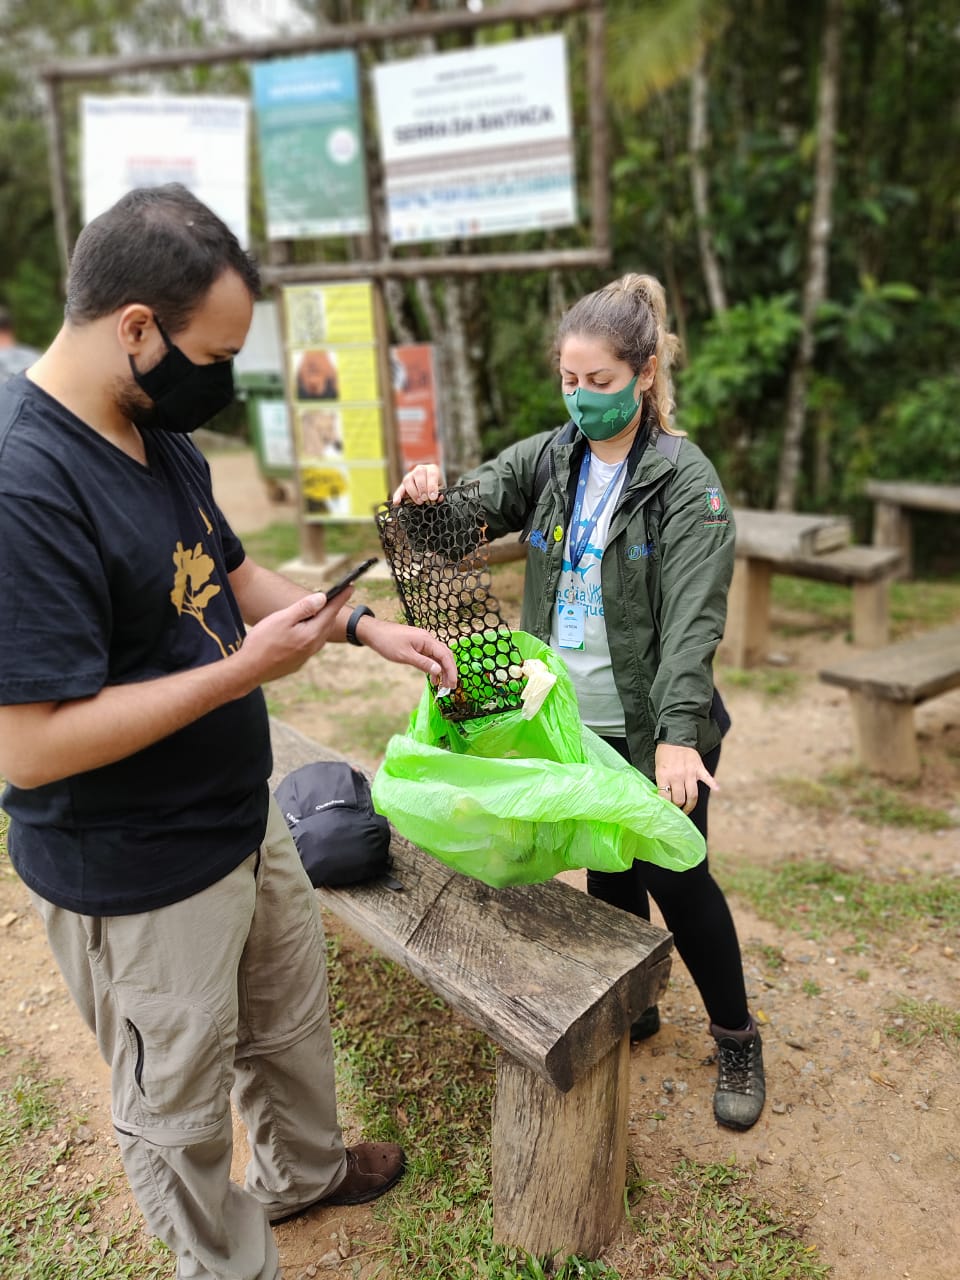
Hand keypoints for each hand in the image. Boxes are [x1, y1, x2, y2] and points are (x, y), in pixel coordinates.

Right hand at [237, 587, 352, 684]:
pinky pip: (310, 644)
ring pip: (319, 634)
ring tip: (316, 611)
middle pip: (327, 623)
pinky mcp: (297, 663)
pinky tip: (301, 630)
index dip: (340, 598)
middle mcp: (312, 646)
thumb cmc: (262, 642)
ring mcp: (305, 656)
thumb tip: (322, 598)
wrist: (248, 670)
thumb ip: (304, 608)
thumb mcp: (282, 619)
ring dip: (320, 621)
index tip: (351, 587)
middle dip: (330, 609)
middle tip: (332, 596)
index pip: (331, 611)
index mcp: (311, 634)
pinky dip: (310, 633)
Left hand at [357, 617, 457, 688]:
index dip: (451, 670)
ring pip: (438, 657)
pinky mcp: (417, 645)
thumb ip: (423, 663)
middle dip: (449, 671)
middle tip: (450, 687)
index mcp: (427, 640)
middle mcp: (428, 640)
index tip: (453, 684)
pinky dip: (433, 667)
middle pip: (445, 655)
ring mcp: (423, 642)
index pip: (445, 655)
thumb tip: (439, 671)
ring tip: (443, 685)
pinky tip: (433, 678)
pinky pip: (430, 657)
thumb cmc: (387, 642)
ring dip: (442, 670)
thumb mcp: (405, 655)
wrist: (374, 632)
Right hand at [391, 463, 442, 504]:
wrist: (431, 482)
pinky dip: (397, 495)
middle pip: (418, 475)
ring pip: (408, 480)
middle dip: (422, 489)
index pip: (431, 474)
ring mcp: (410, 476)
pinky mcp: (403, 484)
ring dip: (413, 493)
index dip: (432, 486)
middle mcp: (420, 470)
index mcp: (432, 469)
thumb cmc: (437, 486)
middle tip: (426, 499)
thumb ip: (440, 493)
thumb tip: (438, 498)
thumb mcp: (442, 488)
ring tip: (419, 502)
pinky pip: (399, 489)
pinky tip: (396, 502)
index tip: (433, 497)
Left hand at [654, 742, 717, 814]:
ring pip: (692, 795)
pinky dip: (713, 784)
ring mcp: (689, 772)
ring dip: (690, 805)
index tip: (666, 810)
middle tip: (676, 811)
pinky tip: (717, 789)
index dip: (665, 806)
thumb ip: (662, 781)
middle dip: (677, 807)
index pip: (665, 797)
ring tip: (687, 810)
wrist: (675, 737)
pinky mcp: (699, 768)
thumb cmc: (664, 754)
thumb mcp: (658, 768)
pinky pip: (707, 778)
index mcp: (664, 775)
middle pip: (679, 799)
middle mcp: (677, 775)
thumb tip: (664, 798)